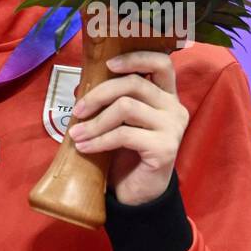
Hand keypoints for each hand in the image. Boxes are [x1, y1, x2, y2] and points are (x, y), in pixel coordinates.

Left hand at [67, 51, 188, 205]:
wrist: (138, 191)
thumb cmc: (125, 153)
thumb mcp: (115, 122)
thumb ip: (107, 101)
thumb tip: (82, 84)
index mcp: (166, 95)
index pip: (161, 63)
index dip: (135, 58)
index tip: (108, 65)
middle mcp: (174, 107)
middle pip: (134, 84)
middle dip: (99, 95)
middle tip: (77, 111)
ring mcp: (173, 127)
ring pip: (126, 108)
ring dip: (95, 122)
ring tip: (76, 134)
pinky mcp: (165, 148)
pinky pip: (124, 135)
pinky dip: (99, 140)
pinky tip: (84, 147)